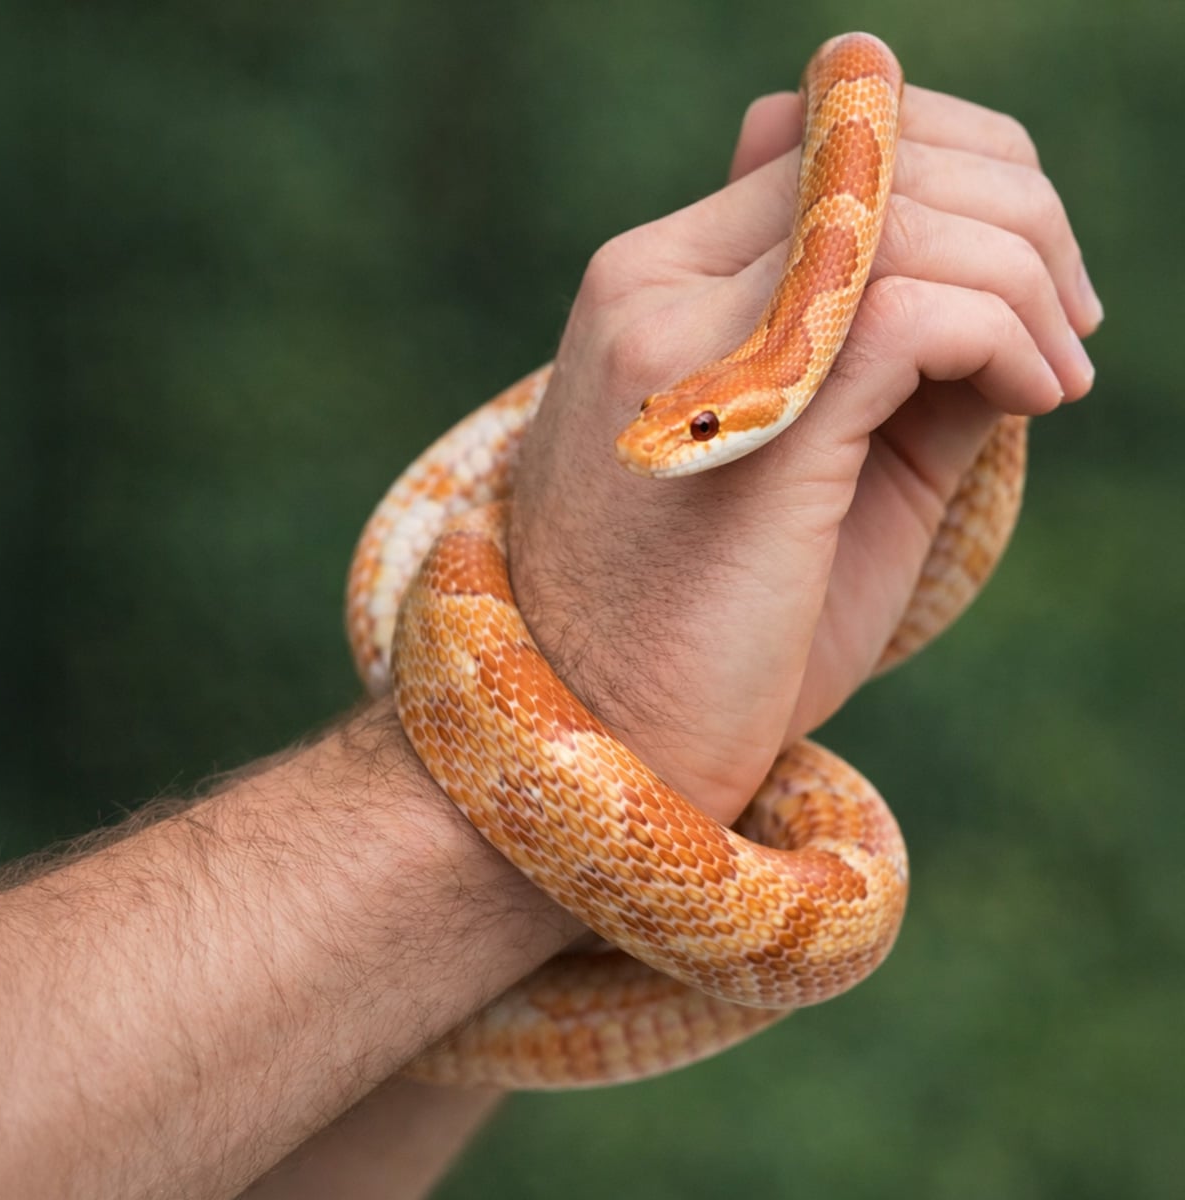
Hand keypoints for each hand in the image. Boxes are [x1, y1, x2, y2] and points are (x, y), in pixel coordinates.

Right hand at [509, 84, 1099, 822]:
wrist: (608, 741)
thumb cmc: (710, 620)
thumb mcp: (810, 459)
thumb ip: (887, 348)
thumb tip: (1005, 275)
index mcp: (653, 282)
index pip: (831, 138)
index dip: (966, 177)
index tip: (1035, 290)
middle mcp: (652, 284)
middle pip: (876, 145)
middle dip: (1020, 212)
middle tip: (1070, 324)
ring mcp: (683, 343)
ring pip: (906, 210)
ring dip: (1029, 278)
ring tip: (1058, 375)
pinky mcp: (749, 423)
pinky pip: (916, 305)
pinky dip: (1008, 334)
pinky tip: (1037, 397)